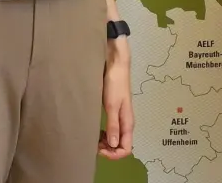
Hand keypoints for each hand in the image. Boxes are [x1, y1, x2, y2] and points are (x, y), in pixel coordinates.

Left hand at [100, 40, 134, 158]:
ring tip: (93, 139)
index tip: (99, 150)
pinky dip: (104, 134)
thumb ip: (113, 125)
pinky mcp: (115, 112)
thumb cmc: (114, 84)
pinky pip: (112, 130)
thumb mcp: (112, 106)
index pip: (126, 148)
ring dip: (106, 142)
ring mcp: (121, 118)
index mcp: (128, 123)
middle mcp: (126, 123)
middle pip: (120, 146)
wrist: (116, 66)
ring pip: (116, 139)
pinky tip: (96, 130)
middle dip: (108, 150)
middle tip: (93, 145)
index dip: (114, 154)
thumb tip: (114, 145)